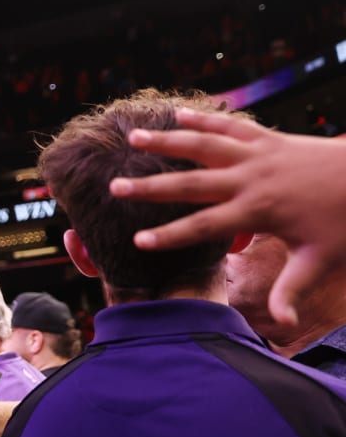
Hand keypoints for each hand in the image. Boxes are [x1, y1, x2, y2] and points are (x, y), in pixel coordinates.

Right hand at [117, 109, 345, 326]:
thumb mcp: (322, 261)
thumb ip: (293, 290)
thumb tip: (281, 323)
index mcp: (260, 211)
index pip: (205, 227)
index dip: (170, 235)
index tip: (137, 241)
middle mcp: (253, 179)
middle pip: (192, 183)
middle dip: (151, 186)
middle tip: (115, 187)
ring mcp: (260, 154)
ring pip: (205, 145)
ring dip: (167, 140)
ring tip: (134, 137)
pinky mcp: (269, 138)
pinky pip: (230, 125)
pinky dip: (204, 118)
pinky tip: (177, 113)